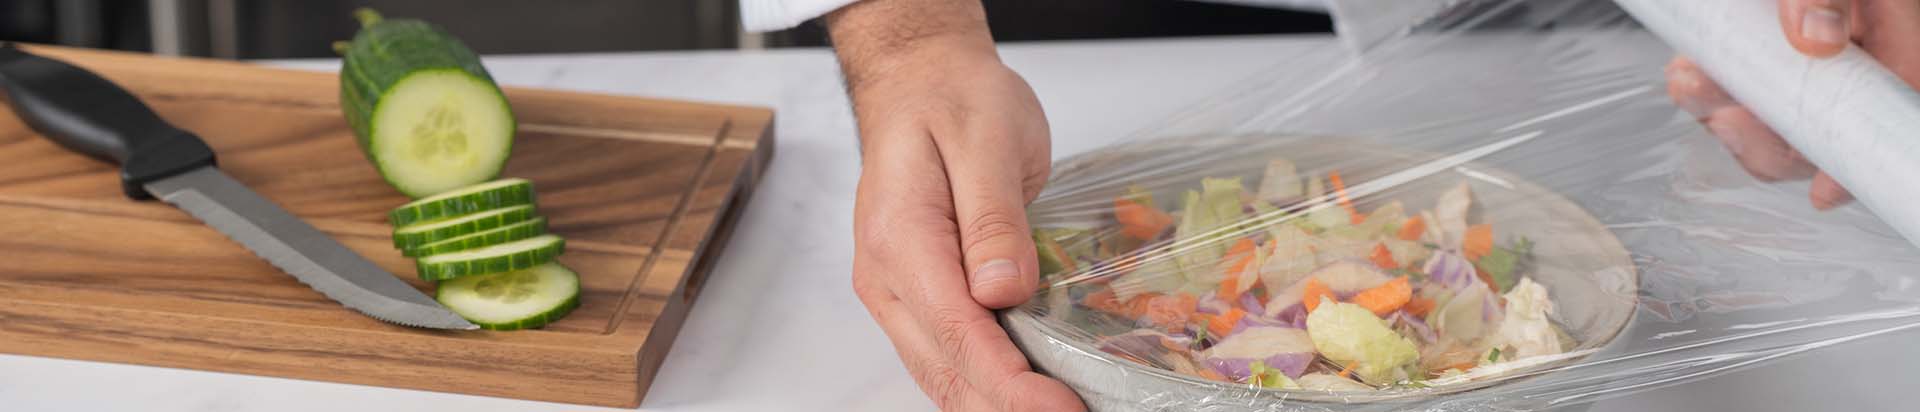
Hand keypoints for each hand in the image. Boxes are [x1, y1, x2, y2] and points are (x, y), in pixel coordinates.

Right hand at [829, 1, 1085, 410]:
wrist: (919, 80)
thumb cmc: (953, 100)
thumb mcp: (987, 140)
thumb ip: (994, 219)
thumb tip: (1002, 292)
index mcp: (900, 238)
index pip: (956, 332)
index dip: (1009, 383)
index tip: (1059, 408)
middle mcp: (885, 277)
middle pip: (944, 370)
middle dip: (1007, 408)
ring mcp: (896, 292)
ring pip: (941, 374)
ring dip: (995, 404)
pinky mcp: (916, 296)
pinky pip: (946, 355)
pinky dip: (986, 384)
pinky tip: (1027, 395)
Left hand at [1666, 0, 1919, 209]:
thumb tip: (1815, 36)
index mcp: (1893, 31)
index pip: (1891, 106)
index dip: (1857, 160)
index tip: (1826, 191)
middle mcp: (1849, 53)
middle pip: (1822, 131)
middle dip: (1769, 139)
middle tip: (1728, 117)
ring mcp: (1801, 58)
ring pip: (1770, 118)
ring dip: (1726, 113)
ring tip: (1692, 82)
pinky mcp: (1755, 56)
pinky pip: (1734, 91)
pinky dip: (1708, 90)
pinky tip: (1689, 73)